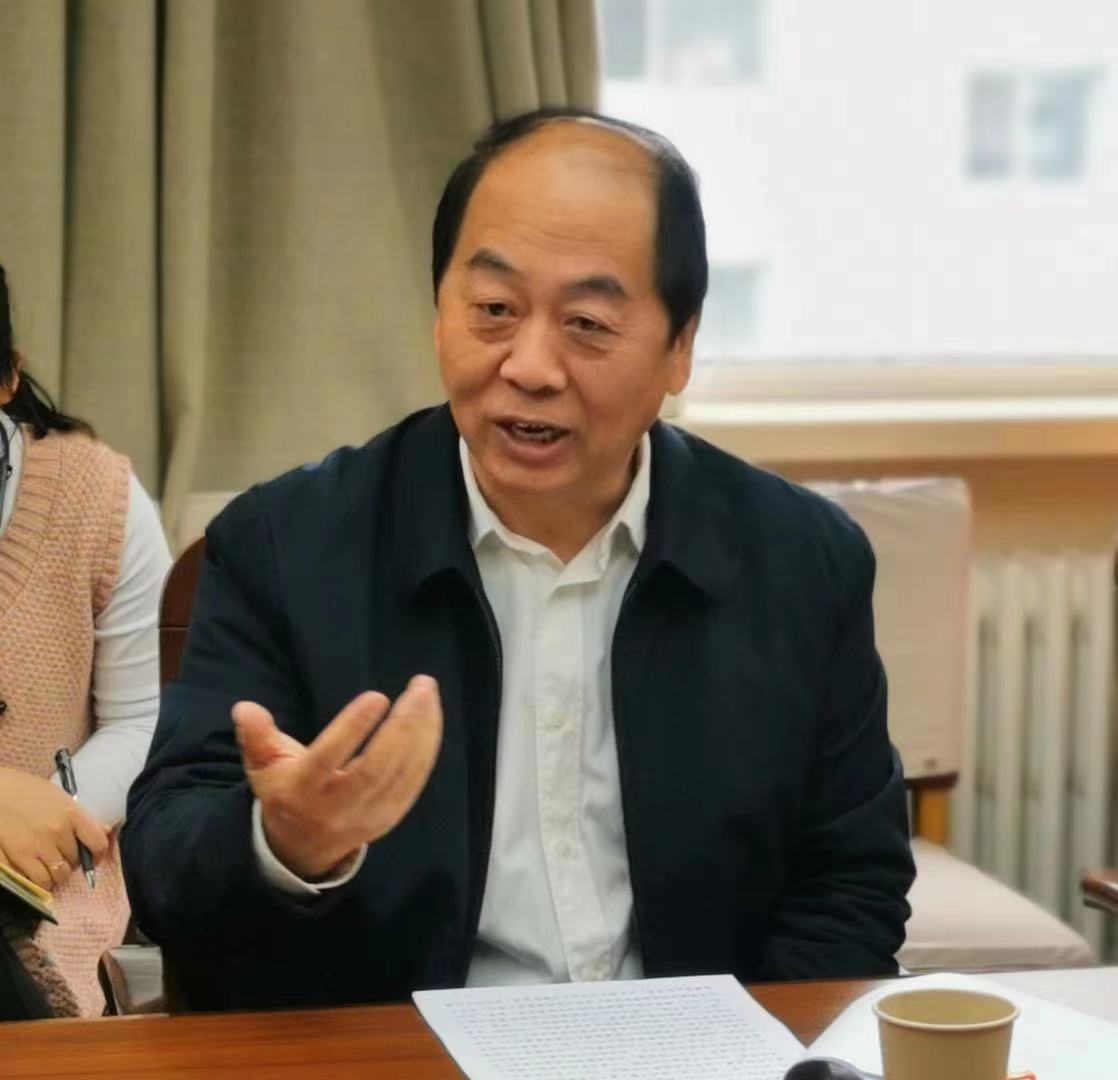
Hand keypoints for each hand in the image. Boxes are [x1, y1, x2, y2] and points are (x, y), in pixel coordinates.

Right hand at [0, 766, 112, 890]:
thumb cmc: (27, 791)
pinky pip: (40, 880)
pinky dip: (43, 881)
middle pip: (77, 860)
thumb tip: (105, 831)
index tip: (94, 856)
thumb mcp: (60, 797)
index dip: (98, 854)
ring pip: (60, 874)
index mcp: (73, 814)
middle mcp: (59, 831)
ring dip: (58, 873)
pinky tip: (39, 874)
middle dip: (73, 861)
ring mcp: (40, 846)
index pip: (98, 843)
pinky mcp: (21, 857)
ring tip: (52, 866)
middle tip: (64, 856)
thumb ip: (82, 816)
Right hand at [233, 675, 442, 879]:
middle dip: (403, 725)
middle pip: (377, 767)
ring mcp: (367, 816)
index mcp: (302, 790)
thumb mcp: (263, 766)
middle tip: (420, 687)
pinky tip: (432, 719)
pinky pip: (414, 782)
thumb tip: (245, 708)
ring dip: (423, 731)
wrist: (301, 847)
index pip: (329, 758)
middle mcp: (336, 806)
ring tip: (427, 693)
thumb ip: (257, 736)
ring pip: (402, 775)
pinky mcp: (389, 817)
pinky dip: (427, 749)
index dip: (353, 728)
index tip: (377, 697)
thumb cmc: (285, 791)